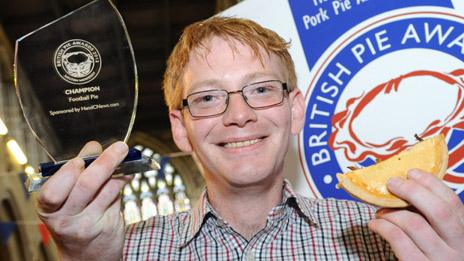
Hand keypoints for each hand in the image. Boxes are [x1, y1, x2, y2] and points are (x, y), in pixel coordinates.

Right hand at [36, 141, 129, 259]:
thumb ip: (76, 172)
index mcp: (48, 208)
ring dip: (119, 168)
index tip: (81, 158)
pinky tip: (127, 174)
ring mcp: (88, 224)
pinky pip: (117, 197)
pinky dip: (123, 181)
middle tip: (119, 147)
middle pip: (86, 185)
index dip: (68, 172)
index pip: (54, 191)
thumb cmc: (73, 218)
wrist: (85, 256)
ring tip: (124, 155)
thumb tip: (93, 147)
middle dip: (105, 161)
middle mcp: (65, 219)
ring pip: (107, 189)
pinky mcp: (108, 226)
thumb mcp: (64, 199)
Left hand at [368, 169, 463, 259]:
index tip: (411, 172)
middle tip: (391, 183)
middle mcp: (459, 248)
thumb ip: (431, 217)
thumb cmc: (433, 256)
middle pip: (438, 210)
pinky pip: (399, 242)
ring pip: (414, 224)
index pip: (453, 202)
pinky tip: (375, 224)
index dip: (431, 183)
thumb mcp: (442, 237)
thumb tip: (405, 184)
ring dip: (392, 212)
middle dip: (412, 191)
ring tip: (380, 210)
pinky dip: (383, 228)